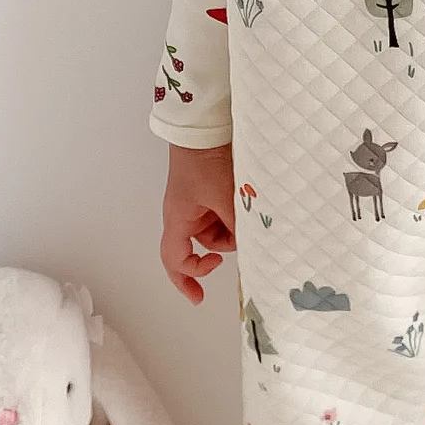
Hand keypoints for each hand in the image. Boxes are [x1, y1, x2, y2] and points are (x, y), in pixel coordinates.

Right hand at [161, 140, 237, 304]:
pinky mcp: (209, 191)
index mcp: (178, 219)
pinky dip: (234, 212)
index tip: (201, 296)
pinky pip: (222, 212)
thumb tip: (251, 246)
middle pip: (202, 245)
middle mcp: (184, 214)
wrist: (204, 128)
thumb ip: (236, 225)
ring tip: (244, 208)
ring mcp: (197, 202)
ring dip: (232, 226)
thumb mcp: (224, 198)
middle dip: (223, 246)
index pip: (174, 260)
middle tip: (242, 238)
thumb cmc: (205, 161)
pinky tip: (245, 202)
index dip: (185, 281)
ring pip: (217, 229)